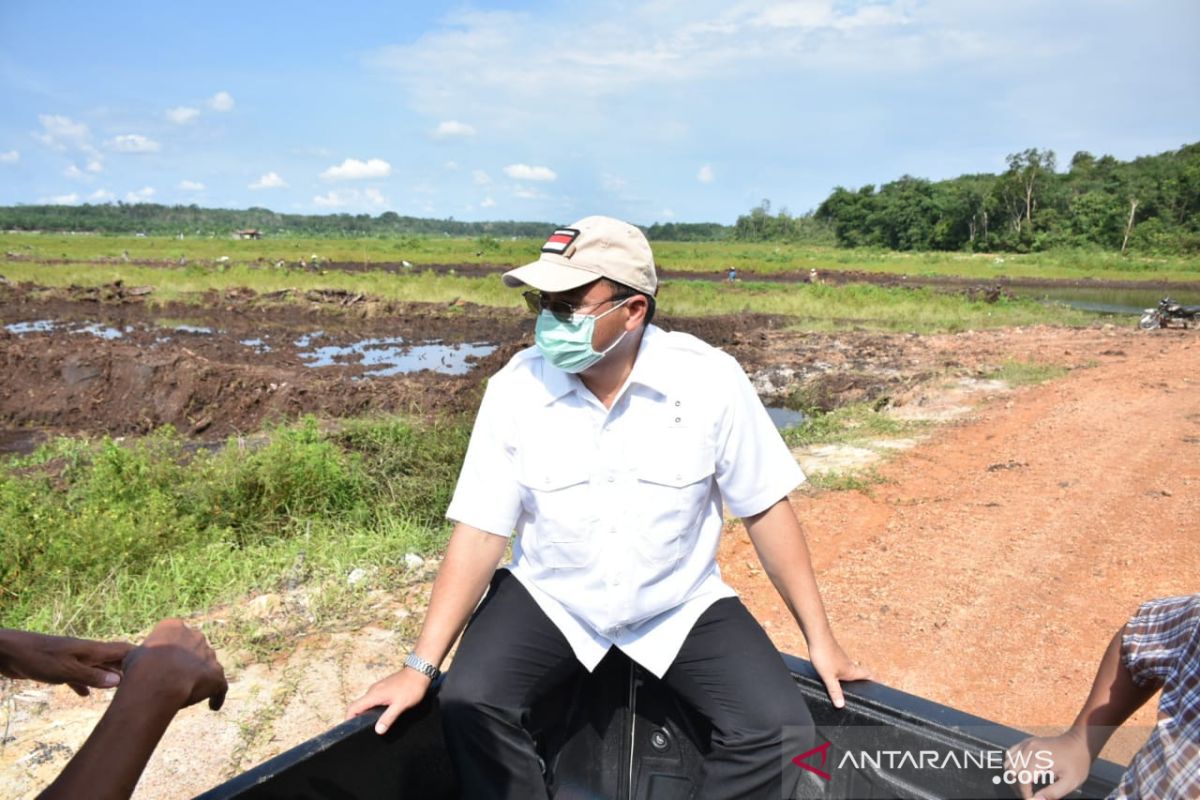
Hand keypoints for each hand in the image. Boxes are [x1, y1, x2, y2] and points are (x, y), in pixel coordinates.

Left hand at [0, 629, 131, 695]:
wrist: (9, 652)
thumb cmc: (38, 658)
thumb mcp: (67, 670)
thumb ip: (92, 676)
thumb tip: (120, 682)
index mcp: (91, 650)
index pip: (123, 650)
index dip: (139, 657)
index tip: (157, 667)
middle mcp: (86, 653)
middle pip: (112, 660)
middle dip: (126, 670)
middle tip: (141, 685)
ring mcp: (72, 659)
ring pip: (96, 669)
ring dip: (107, 678)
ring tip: (120, 692)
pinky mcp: (59, 667)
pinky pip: (78, 676)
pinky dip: (85, 684)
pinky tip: (86, 695)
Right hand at [121, 619, 227, 710]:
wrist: (158, 680)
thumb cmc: (140, 668)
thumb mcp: (133, 655)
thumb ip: (143, 655)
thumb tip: (140, 661)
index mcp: (174, 627)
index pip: (175, 633)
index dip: (171, 648)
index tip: (167, 660)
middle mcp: (195, 636)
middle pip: (195, 646)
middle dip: (189, 659)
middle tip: (180, 677)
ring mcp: (208, 654)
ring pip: (207, 664)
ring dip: (202, 676)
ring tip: (194, 692)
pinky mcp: (216, 673)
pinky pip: (220, 685)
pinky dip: (217, 695)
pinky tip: (213, 706)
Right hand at [346, 667, 431, 734]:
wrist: (419, 671)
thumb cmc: (411, 688)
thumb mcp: (400, 705)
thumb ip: (388, 718)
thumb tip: (378, 730)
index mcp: (374, 695)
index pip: (353, 707)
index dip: (348, 718)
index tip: (349, 729)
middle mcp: (373, 690)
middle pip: (358, 705)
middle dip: (357, 717)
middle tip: (360, 730)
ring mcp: (378, 687)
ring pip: (366, 702)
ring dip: (366, 712)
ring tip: (371, 724)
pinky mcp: (383, 687)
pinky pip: (373, 699)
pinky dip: (372, 707)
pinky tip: (381, 713)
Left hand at [807, 636, 871, 708]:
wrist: (817, 636)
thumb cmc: (824, 655)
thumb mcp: (828, 677)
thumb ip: (834, 691)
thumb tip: (841, 705)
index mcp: (851, 670)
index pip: (868, 675)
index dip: (875, 680)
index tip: (881, 686)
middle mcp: (849, 664)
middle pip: (860, 672)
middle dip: (864, 680)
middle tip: (866, 687)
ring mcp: (841, 658)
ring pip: (850, 668)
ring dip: (852, 675)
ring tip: (851, 684)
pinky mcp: (834, 654)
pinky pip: (841, 664)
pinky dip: (842, 670)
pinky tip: (835, 673)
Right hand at [1006, 729, 1090, 799]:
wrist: (1079, 743)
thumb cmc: (1077, 763)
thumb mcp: (1070, 782)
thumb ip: (1052, 793)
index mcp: (1038, 759)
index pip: (1021, 780)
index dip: (1024, 793)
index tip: (1031, 799)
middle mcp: (1028, 749)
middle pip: (1011, 772)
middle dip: (1017, 787)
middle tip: (1029, 794)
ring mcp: (1025, 744)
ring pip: (1007, 764)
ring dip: (1013, 777)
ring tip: (1025, 785)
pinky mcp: (1026, 742)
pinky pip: (1010, 754)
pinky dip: (1011, 766)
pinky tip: (1021, 772)